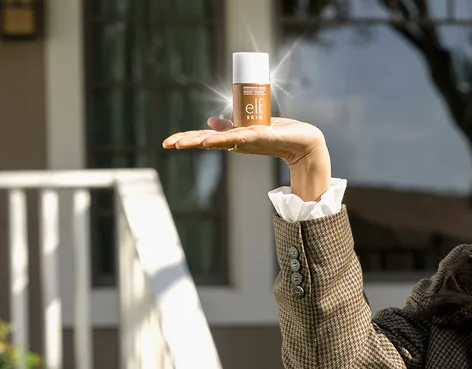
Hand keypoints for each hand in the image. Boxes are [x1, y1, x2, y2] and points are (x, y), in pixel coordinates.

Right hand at [162, 117, 330, 200]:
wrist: (304, 142)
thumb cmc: (279, 133)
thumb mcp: (250, 127)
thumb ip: (231, 125)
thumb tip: (211, 121)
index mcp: (232, 137)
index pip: (204, 136)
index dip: (186, 138)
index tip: (168, 142)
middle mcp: (236, 141)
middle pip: (206, 140)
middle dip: (186, 141)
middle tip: (166, 144)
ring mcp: (246, 141)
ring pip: (220, 140)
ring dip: (201, 140)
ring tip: (183, 143)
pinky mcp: (259, 137)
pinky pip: (238, 137)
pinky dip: (224, 139)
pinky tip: (209, 141)